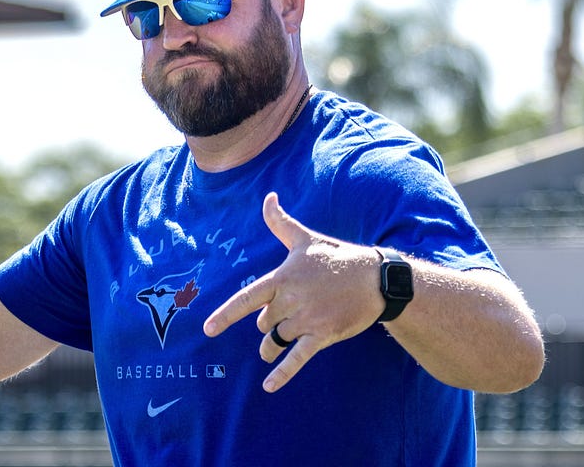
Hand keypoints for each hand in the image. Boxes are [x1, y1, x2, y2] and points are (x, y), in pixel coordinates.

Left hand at [203, 192, 385, 392]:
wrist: (375, 278)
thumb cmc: (337, 258)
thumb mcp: (306, 239)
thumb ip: (280, 223)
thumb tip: (268, 197)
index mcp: (283, 278)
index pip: (247, 298)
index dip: (226, 315)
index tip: (208, 330)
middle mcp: (291, 300)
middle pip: (265, 323)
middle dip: (269, 324)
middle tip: (285, 317)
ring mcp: (307, 319)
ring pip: (277, 339)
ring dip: (272, 346)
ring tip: (271, 349)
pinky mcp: (323, 335)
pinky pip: (297, 358)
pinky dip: (282, 373)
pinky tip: (268, 386)